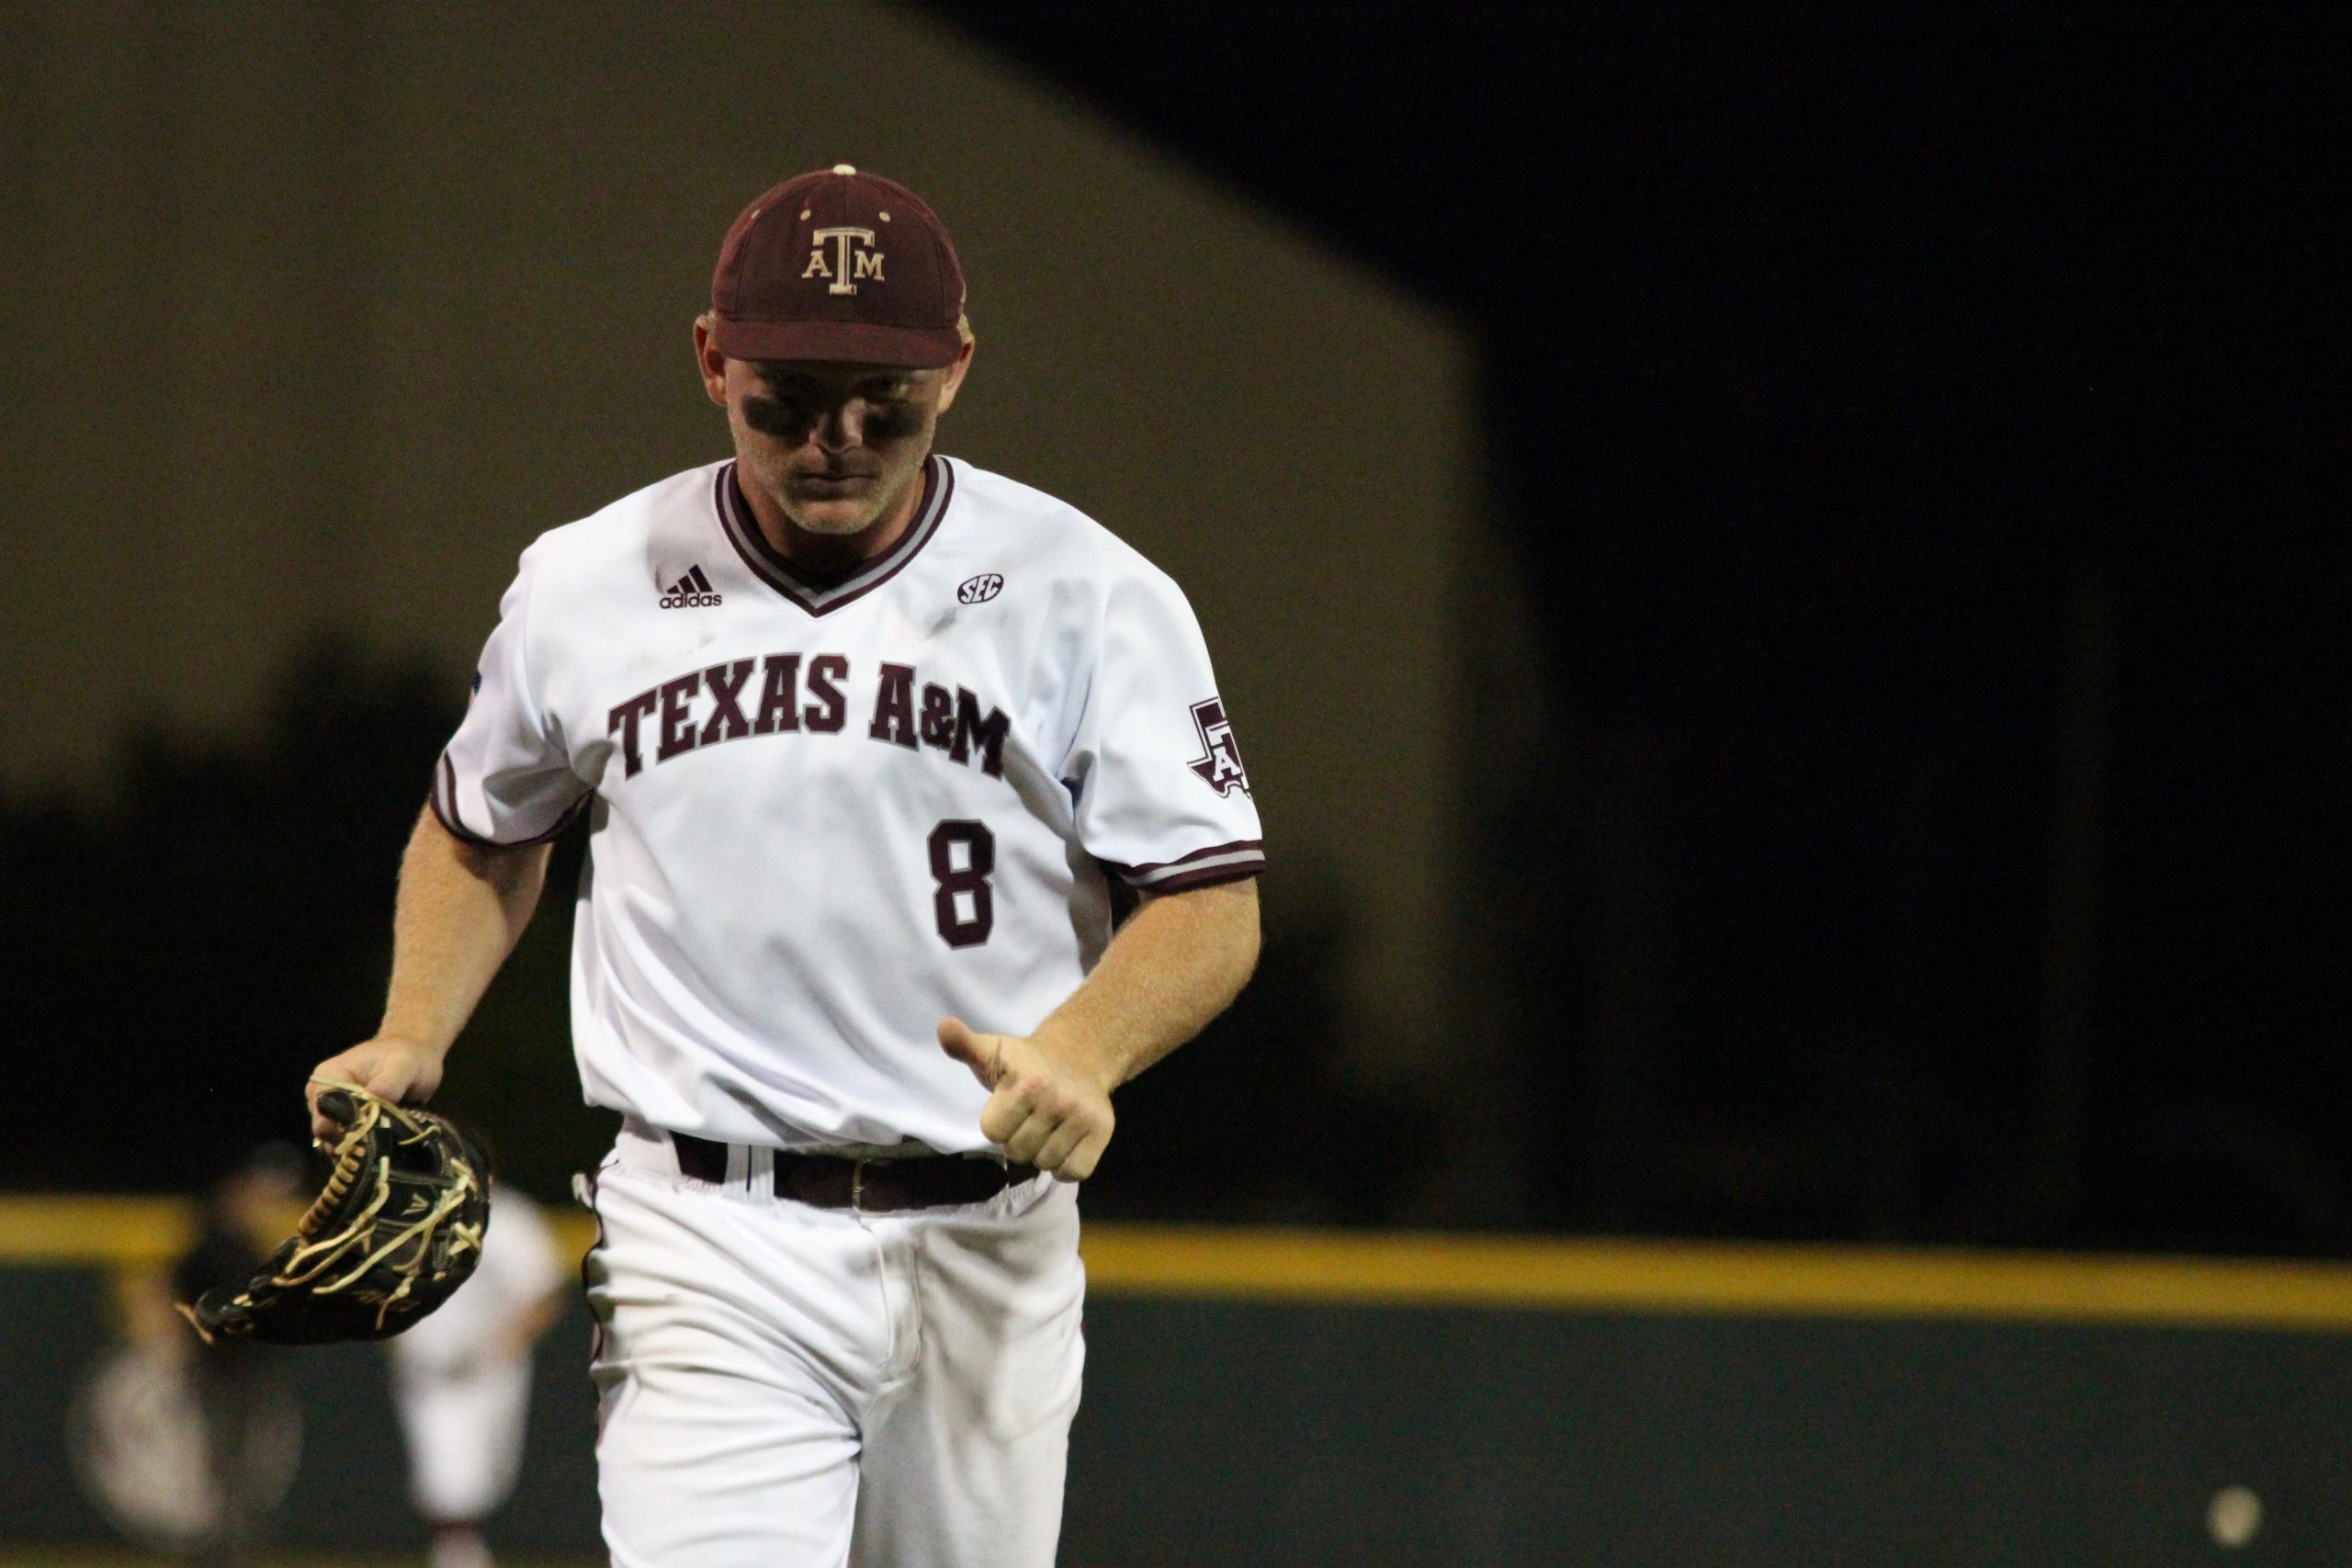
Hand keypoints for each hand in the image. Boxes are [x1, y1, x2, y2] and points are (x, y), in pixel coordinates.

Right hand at [306, 1036, 443, 1142]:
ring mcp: (332, 1108)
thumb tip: (376, 1098)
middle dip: (346, 1141)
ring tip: (374, 1155)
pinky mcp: (345, 1119)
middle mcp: (323, 1093)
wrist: (416, 1055)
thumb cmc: (407, 1056)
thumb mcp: (404, 1065)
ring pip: (333, 1136)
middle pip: (324, 1127)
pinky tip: (372, 1155)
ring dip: (352, 1147)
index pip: (323, 1109)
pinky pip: (344, 1138)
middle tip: (372, 1152)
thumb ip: (389, 1082)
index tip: (364, 1139)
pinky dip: (356, 1147)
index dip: (341, 1127)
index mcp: (329, 1075)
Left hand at [938, 1017, 1114, 1181]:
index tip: (1008, 1105)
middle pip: (1018, 1153)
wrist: (1079, 1055)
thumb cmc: (1025, 1062)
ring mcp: (1082, 1117)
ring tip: (1046, 1128)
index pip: (993, 1132)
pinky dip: (1065, 1166)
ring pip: (1045, 1164)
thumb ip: (964, 1045)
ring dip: (1042, 1152)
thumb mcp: (992, 1050)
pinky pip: (1074, 1172)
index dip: (997, 1121)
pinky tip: (1063, 1143)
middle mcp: (1058, 1100)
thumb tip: (944, 1027)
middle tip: (1028, 1118)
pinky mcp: (1102, 1132)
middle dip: (1018, 1139)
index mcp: (1027, 1083)